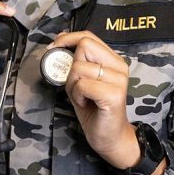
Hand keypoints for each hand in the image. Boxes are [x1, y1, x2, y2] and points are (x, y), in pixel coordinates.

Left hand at [50, 31, 139, 169]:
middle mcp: (119, 66)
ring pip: (79, 67)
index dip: (67, 39)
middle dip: (70, 66)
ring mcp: (118, 80)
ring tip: (82, 97)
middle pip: (84, 46)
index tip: (53, 48)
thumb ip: (75, 62)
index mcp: (113, 60)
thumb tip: (60, 39)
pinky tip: (85, 103)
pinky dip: (77, 95)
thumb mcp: (82, 81)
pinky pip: (82, 84)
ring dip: (72, 85)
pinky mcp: (114, 95)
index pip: (88, 36)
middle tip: (75, 86)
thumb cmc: (94, 110)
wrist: (110, 138)